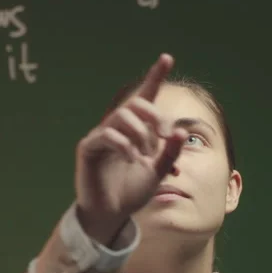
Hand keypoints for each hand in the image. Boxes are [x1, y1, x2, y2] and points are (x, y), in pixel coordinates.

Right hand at [75, 54, 187, 242]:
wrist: (112, 214)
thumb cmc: (132, 191)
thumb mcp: (158, 172)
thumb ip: (170, 153)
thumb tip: (183, 132)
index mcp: (135, 130)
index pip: (145, 97)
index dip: (155, 76)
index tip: (167, 58)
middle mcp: (117, 127)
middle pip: (136, 103)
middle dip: (156, 117)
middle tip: (165, 138)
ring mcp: (101, 135)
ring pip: (122, 116)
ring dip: (141, 134)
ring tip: (145, 156)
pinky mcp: (88, 148)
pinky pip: (107, 134)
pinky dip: (125, 145)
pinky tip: (132, 160)